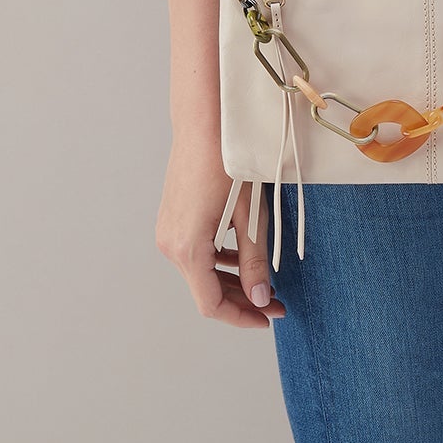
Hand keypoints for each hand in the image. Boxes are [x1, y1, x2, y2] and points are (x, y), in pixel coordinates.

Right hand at [156, 130, 287, 326]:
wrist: (204, 124)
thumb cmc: (229, 165)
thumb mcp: (250, 217)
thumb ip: (253, 262)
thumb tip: (259, 299)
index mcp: (188, 249)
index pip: (211, 304)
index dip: (241, 317)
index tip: (268, 318)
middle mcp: (170, 245)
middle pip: (205, 290)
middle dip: (241, 301)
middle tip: (275, 303)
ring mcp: (167, 231)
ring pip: (200, 272)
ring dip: (231, 281)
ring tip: (264, 283)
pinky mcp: (172, 218)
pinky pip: (195, 251)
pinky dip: (218, 261)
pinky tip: (242, 257)